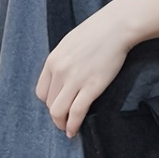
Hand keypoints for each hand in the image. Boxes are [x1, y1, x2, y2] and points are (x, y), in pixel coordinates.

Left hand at [36, 4, 132, 137]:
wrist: (116, 27)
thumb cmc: (96, 32)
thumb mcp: (70, 43)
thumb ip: (63, 60)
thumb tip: (62, 76)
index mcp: (52, 60)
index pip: (41, 91)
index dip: (49, 102)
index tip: (58, 105)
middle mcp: (59, 71)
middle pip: (50, 103)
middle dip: (56, 114)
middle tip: (65, 120)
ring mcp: (75, 80)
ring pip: (58, 111)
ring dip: (62, 124)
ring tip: (68, 129)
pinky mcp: (91, 87)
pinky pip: (76, 112)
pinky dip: (73, 125)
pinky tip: (74, 131)